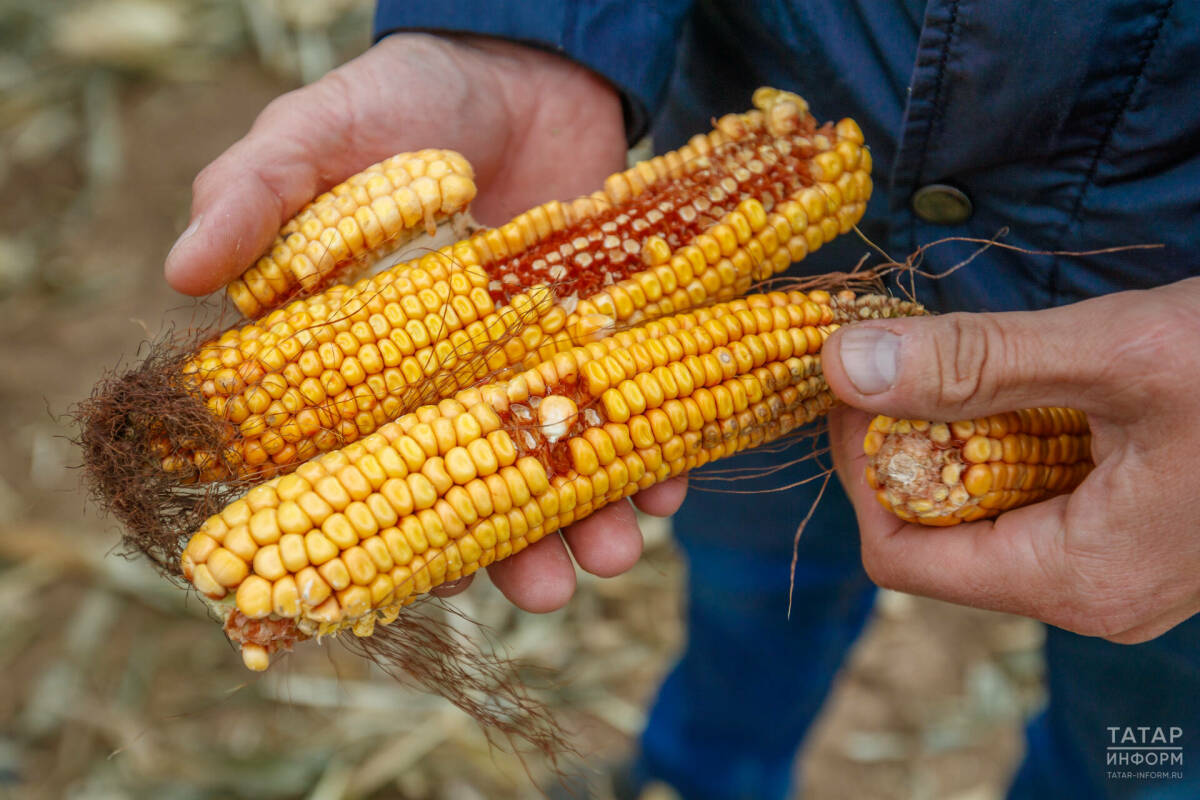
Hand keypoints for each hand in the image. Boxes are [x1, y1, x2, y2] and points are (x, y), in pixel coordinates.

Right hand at [165, 33, 671, 610]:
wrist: (521, 70)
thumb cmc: (401, 105)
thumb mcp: (319, 135)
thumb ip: (256, 195)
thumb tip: (180, 271)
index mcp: (370, 370)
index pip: (368, 471)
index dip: (386, 534)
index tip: (413, 584)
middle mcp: (452, 390)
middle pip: (477, 493)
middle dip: (510, 553)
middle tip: (543, 591)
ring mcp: (532, 373)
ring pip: (558, 473)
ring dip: (591, 527)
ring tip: (612, 553)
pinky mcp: (603, 345)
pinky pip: (632, 420)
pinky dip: (656, 463)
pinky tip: (668, 492)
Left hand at [822, 277, 1199, 642]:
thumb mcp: (1118, 355)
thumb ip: (975, 365)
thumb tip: (842, 366)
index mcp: (1076, 581)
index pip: (900, 555)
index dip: (859, 468)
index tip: (854, 385)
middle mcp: (1091, 593)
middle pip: (939, 534)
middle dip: (908, 443)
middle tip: (903, 355)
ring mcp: (1118, 566)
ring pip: (988, 509)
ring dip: (961, 432)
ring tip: (966, 358)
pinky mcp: (1139, 531)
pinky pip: (1041, 493)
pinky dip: (1014, 434)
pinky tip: (1031, 379)